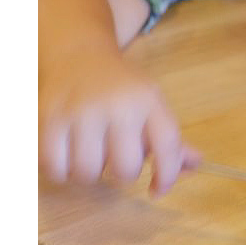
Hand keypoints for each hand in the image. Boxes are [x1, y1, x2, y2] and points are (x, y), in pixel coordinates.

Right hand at [39, 48, 200, 195]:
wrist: (80, 55)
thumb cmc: (121, 88)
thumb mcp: (151, 103)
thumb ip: (171, 138)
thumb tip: (196, 165)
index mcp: (148, 99)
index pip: (168, 145)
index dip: (168, 175)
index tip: (158, 189)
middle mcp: (117, 104)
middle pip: (125, 169)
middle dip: (122, 173)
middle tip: (116, 157)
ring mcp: (81, 111)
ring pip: (87, 173)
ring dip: (90, 173)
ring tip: (91, 152)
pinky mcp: (49, 118)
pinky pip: (55, 168)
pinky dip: (62, 171)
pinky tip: (68, 154)